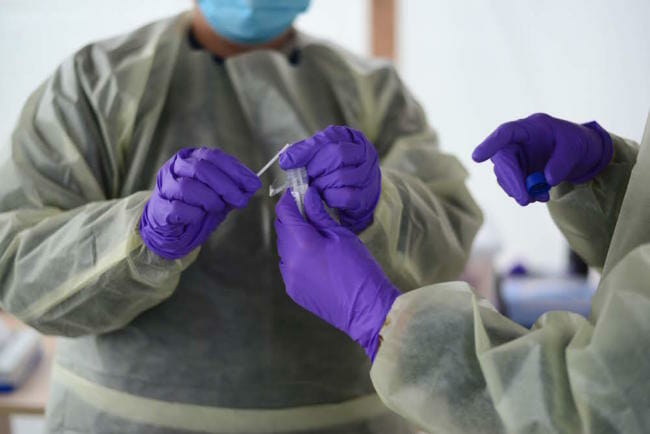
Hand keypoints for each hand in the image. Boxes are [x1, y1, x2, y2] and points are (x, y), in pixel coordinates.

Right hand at [139, 147, 260, 258]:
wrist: (171, 227)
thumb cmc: (196, 205)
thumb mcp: (219, 194)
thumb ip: (234, 188)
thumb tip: (253, 185)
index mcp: (191, 158)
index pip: (213, 156)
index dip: (235, 169)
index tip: (252, 183)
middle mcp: (175, 167)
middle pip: (200, 169)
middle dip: (225, 185)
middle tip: (240, 200)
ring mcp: (164, 186)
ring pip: (187, 187)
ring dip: (209, 199)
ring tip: (217, 208)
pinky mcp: (159, 207)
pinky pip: (178, 208)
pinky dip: (194, 214)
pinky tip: (200, 216)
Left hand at [275, 187, 398, 359]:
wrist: (367, 309)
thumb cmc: (359, 269)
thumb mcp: (342, 235)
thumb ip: (319, 215)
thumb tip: (307, 196)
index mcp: (303, 244)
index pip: (284, 213)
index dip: (288, 199)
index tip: (297, 192)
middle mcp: (290, 261)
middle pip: (281, 229)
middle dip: (291, 217)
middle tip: (309, 210)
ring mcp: (289, 278)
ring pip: (284, 247)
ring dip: (294, 237)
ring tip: (316, 236)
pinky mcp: (293, 290)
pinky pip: (289, 265)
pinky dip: (296, 255)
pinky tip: (316, 256)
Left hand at [279, 125, 380, 232]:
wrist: (357, 196)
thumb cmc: (337, 172)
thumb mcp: (322, 156)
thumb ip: (305, 153)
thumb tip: (286, 159)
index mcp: (352, 138)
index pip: (328, 138)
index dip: (306, 150)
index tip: (288, 162)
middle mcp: (365, 154)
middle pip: (337, 155)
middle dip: (315, 168)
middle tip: (306, 177)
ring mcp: (369, 175)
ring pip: (341, 177)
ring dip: (321, 185)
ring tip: (315, 188)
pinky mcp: (366, 197)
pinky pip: (345, 196)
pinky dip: (330, 198)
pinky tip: (325, 198)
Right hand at [472, 113, 612, 205]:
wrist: (578, 153)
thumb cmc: (576, 143)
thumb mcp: (576, 148)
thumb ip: (562, 163)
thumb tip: (546, 180)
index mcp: (529, 127)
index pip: (505, 133)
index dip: (490, 144)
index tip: (477, 157)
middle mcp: (517, 141)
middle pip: (503, 159)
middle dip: (512, 181)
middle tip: (524, 200)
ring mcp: (515, 156)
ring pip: (504, 175)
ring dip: (519, 190)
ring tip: (541, 197)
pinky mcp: (516, 170)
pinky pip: (511, 184)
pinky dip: (523, 193)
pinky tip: (539, 195)